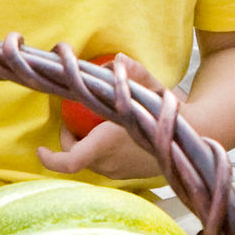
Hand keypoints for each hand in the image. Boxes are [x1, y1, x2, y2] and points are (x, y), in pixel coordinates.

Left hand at [37, 51, 166, 181]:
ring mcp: (118, 172)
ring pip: (89, 160)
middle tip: (73, 119)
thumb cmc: (168, 114)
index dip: (50, 159)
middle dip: (70, 139)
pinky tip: (111, 134)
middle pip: (76, 156)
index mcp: (108, 144)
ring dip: (85, 145)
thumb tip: (117, 58)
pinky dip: (99, 151)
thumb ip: (134, 73)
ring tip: (94, 124)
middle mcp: (110, 163)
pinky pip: (103, 164)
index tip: (40, 149)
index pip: (70, 161)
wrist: (193, 140)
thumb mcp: (153, 87)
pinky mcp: (126, 175)